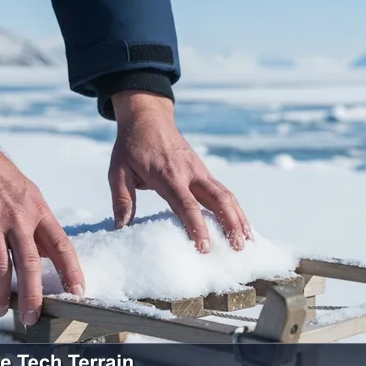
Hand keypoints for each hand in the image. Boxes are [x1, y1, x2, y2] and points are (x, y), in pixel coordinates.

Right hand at [0, 137, 85, 324]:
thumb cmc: (4, 181)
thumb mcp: (32, 198)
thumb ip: (40, 226)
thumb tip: (51, 256)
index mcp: (40, 213)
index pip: (61, 246)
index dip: (71, 271)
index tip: (78, 292)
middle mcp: (18, 221)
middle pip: (30, 264)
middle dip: (33, 296)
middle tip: (33, 317)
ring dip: (0, 296)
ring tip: (0, 311)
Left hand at [109, 90, 250, 251]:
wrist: (148, 117)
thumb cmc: (131, 146)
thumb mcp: (117, 170)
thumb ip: (121, 199)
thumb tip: (121, 228)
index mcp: (168, 175)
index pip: (186, 204)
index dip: (196, 226)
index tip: (204, 247)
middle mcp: (190, 173)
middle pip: (218, 199)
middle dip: (230, 224)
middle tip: (237, 248)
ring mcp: (201, 171)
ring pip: (226, 195)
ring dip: (239, 218)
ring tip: (247, 241)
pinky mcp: (205, 172)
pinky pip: (224, 192)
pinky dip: (235, 210)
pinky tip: (242, 226)